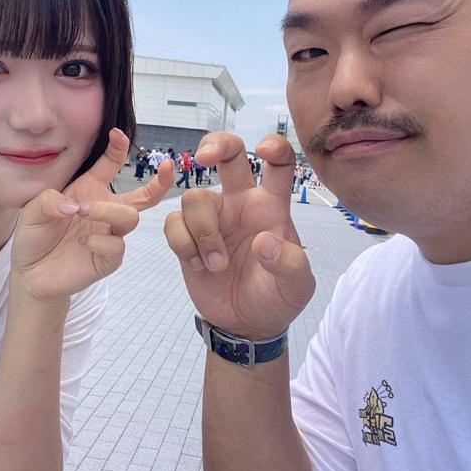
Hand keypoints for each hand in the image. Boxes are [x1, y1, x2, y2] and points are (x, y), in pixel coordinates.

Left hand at [12, 128, 173, 301]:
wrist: (31, 274)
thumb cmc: (36, 236)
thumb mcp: (32, 211)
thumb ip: (48, 201)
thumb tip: (73, 206)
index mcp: (90, 191)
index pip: (110, 166)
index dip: (118, 149)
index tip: (117, 134)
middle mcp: (105, 211)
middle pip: (144, 196)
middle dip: (160, 182)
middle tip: (167, 168)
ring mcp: (109, 235)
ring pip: (129, 217)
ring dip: (107, 211)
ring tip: (82, 212)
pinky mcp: (107, 259)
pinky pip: (117, 247)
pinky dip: (99, 242)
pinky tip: (81, 243)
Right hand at [164, 132, 314, 339]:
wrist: (247, 325)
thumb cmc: (277, 297)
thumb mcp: (296, 286)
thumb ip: (288, 264)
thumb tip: (263, 242)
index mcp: (271, 206)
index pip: (279, 163)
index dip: (275, 146)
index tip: (263, 149)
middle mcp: (241, 203)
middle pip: (228, 154)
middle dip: (214, 144)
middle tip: (203, 158)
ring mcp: (213, 218)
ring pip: (194, 197)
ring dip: (202, 232)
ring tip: (217, 266)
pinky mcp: (188, 236)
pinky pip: (173, 223)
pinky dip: (183, 244)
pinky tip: (198, 266)